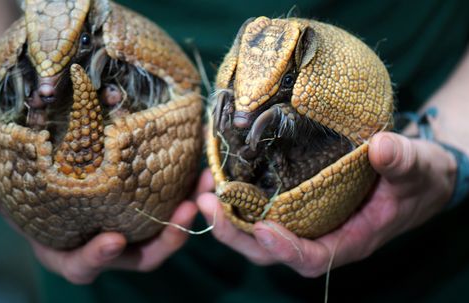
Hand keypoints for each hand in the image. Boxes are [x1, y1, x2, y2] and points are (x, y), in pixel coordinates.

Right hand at [0, 153, 201, 283]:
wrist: (44, 158)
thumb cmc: (18, 180)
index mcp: (66, 248)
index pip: (83, 265)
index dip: (98, 258)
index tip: (114, 240)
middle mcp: (103, 242)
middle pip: (140, 256)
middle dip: (165, 240)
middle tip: (186, 213)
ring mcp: (129, 224)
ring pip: (164, 230)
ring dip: (188, 213)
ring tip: (204, 185)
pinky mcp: (146, 203)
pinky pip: (171, 203)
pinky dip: (187, 189)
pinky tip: (198, 165)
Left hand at [197, 132, 456, 276]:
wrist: (412, 172)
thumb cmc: (418, 177)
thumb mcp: (418, 168)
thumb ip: (403, 162)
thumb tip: (382, 147)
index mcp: (348, 240)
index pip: (311, 258)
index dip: (285, 250)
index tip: (262, 229)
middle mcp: (319, 235)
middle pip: (269, 250)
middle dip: (235, 232)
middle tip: (208, 203)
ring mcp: (303, 220)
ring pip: (255, 230)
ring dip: (226, 213)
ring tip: (201, 187)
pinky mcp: (294, 201)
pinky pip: (258, 206)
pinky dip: (235, 195)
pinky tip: (216, 172)